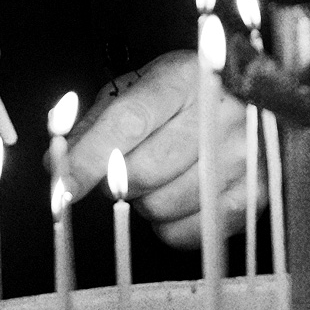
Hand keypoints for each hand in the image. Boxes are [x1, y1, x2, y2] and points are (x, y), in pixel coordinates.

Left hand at [63, 50, 261, 248]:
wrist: (253, 98)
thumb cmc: (185, 93)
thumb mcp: (140, 88)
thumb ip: (95, 123)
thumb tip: (55, 164)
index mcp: (184, 77)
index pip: (128, 122)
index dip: (90, 157)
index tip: (61, 186)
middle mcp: (219, 113)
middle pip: (143, 171)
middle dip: (117, 180)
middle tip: (123, 167)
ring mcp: (242, 156)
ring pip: (162, 206)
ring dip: (144, 202)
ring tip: (159, 175)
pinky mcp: (254, 195)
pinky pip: (188, 233)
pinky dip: (168, 224)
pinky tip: (177, 196)